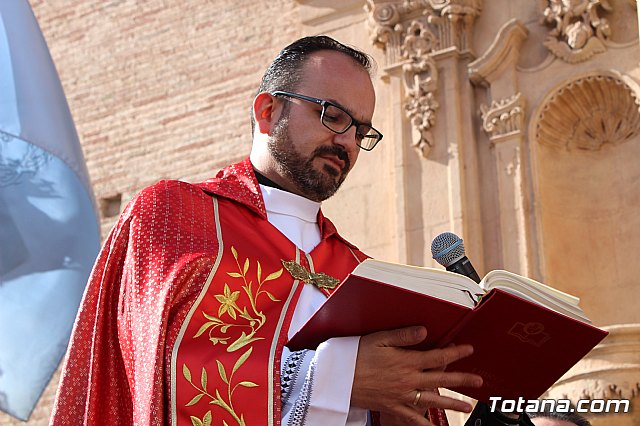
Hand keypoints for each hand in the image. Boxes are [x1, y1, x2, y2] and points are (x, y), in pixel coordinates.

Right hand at [351, 326, 482, 424]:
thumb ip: (404, 335)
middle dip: (462, 380)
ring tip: (467, 406)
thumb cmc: (357, 356)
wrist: (339, 379)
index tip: (468, 350)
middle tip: (478, 381)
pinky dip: (425, 424)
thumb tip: (424, 331)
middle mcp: (408, 380)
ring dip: (452, 403)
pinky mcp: (393, 407)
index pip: (438, 357)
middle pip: (441, 379)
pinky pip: (413, 419)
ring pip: (433, 400)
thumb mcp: (380, 339)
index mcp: (407, 361)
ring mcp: (402, 396)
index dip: (456, 354)